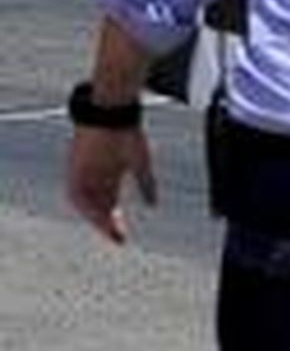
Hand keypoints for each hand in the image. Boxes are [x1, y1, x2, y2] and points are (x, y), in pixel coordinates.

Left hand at [66, 125, 157, 245]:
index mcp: (107, 175)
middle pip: (97, 207)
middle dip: (108, 225)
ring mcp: (82, 172)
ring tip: (110, 231)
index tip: (124, 235)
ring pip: (86, 204)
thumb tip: (153, 205)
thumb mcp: (140, 163)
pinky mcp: (74, 167)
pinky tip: (97, 216)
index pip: (108, 204)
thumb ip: (146, 185)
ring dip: (97, 219)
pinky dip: (86, 206)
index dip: (115, 220)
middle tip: (120, 238)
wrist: (111, 112)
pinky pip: (76, 193)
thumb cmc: (126, 132)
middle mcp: (92, 177)